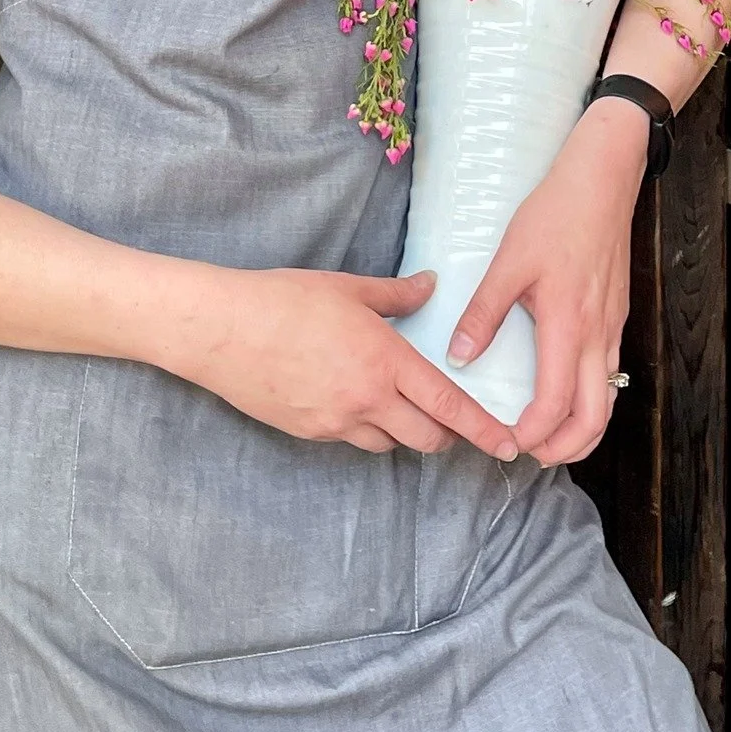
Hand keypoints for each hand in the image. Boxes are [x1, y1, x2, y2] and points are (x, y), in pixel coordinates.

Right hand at [174, 265, 520, 462]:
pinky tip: (348, 399)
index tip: (509, 446)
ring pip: (389, 444)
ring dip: (402, 431)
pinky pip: (351, 439)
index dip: (483, 429)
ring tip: (395, 404)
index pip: (448, 404)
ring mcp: (337, 422)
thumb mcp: (346, 288)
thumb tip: (430, 286)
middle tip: (452, 422)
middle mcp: (367, 399)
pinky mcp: (310, 433)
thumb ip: (396, 294)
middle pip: (427, 438)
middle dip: (446, 436)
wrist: (222, 330)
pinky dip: (362, 426)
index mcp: (384, 358)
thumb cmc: (283, 299)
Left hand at [445, 98, 648, 465]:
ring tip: (549, 437)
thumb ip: (483, 312)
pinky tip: (567, 391)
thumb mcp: (509, 261)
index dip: (532, 434)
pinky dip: (592, 399)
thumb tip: (458, 356)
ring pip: (608, 399)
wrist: (601, 182)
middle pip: (595, 419)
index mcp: (568, 327)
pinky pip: (611, 373)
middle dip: (565, 449)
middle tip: (532, 455)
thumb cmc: (554, 216)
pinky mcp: (617, 316)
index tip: (507, 441)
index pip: (555, 405)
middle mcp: (597, 336)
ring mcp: (613, 328)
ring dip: (583, 429)